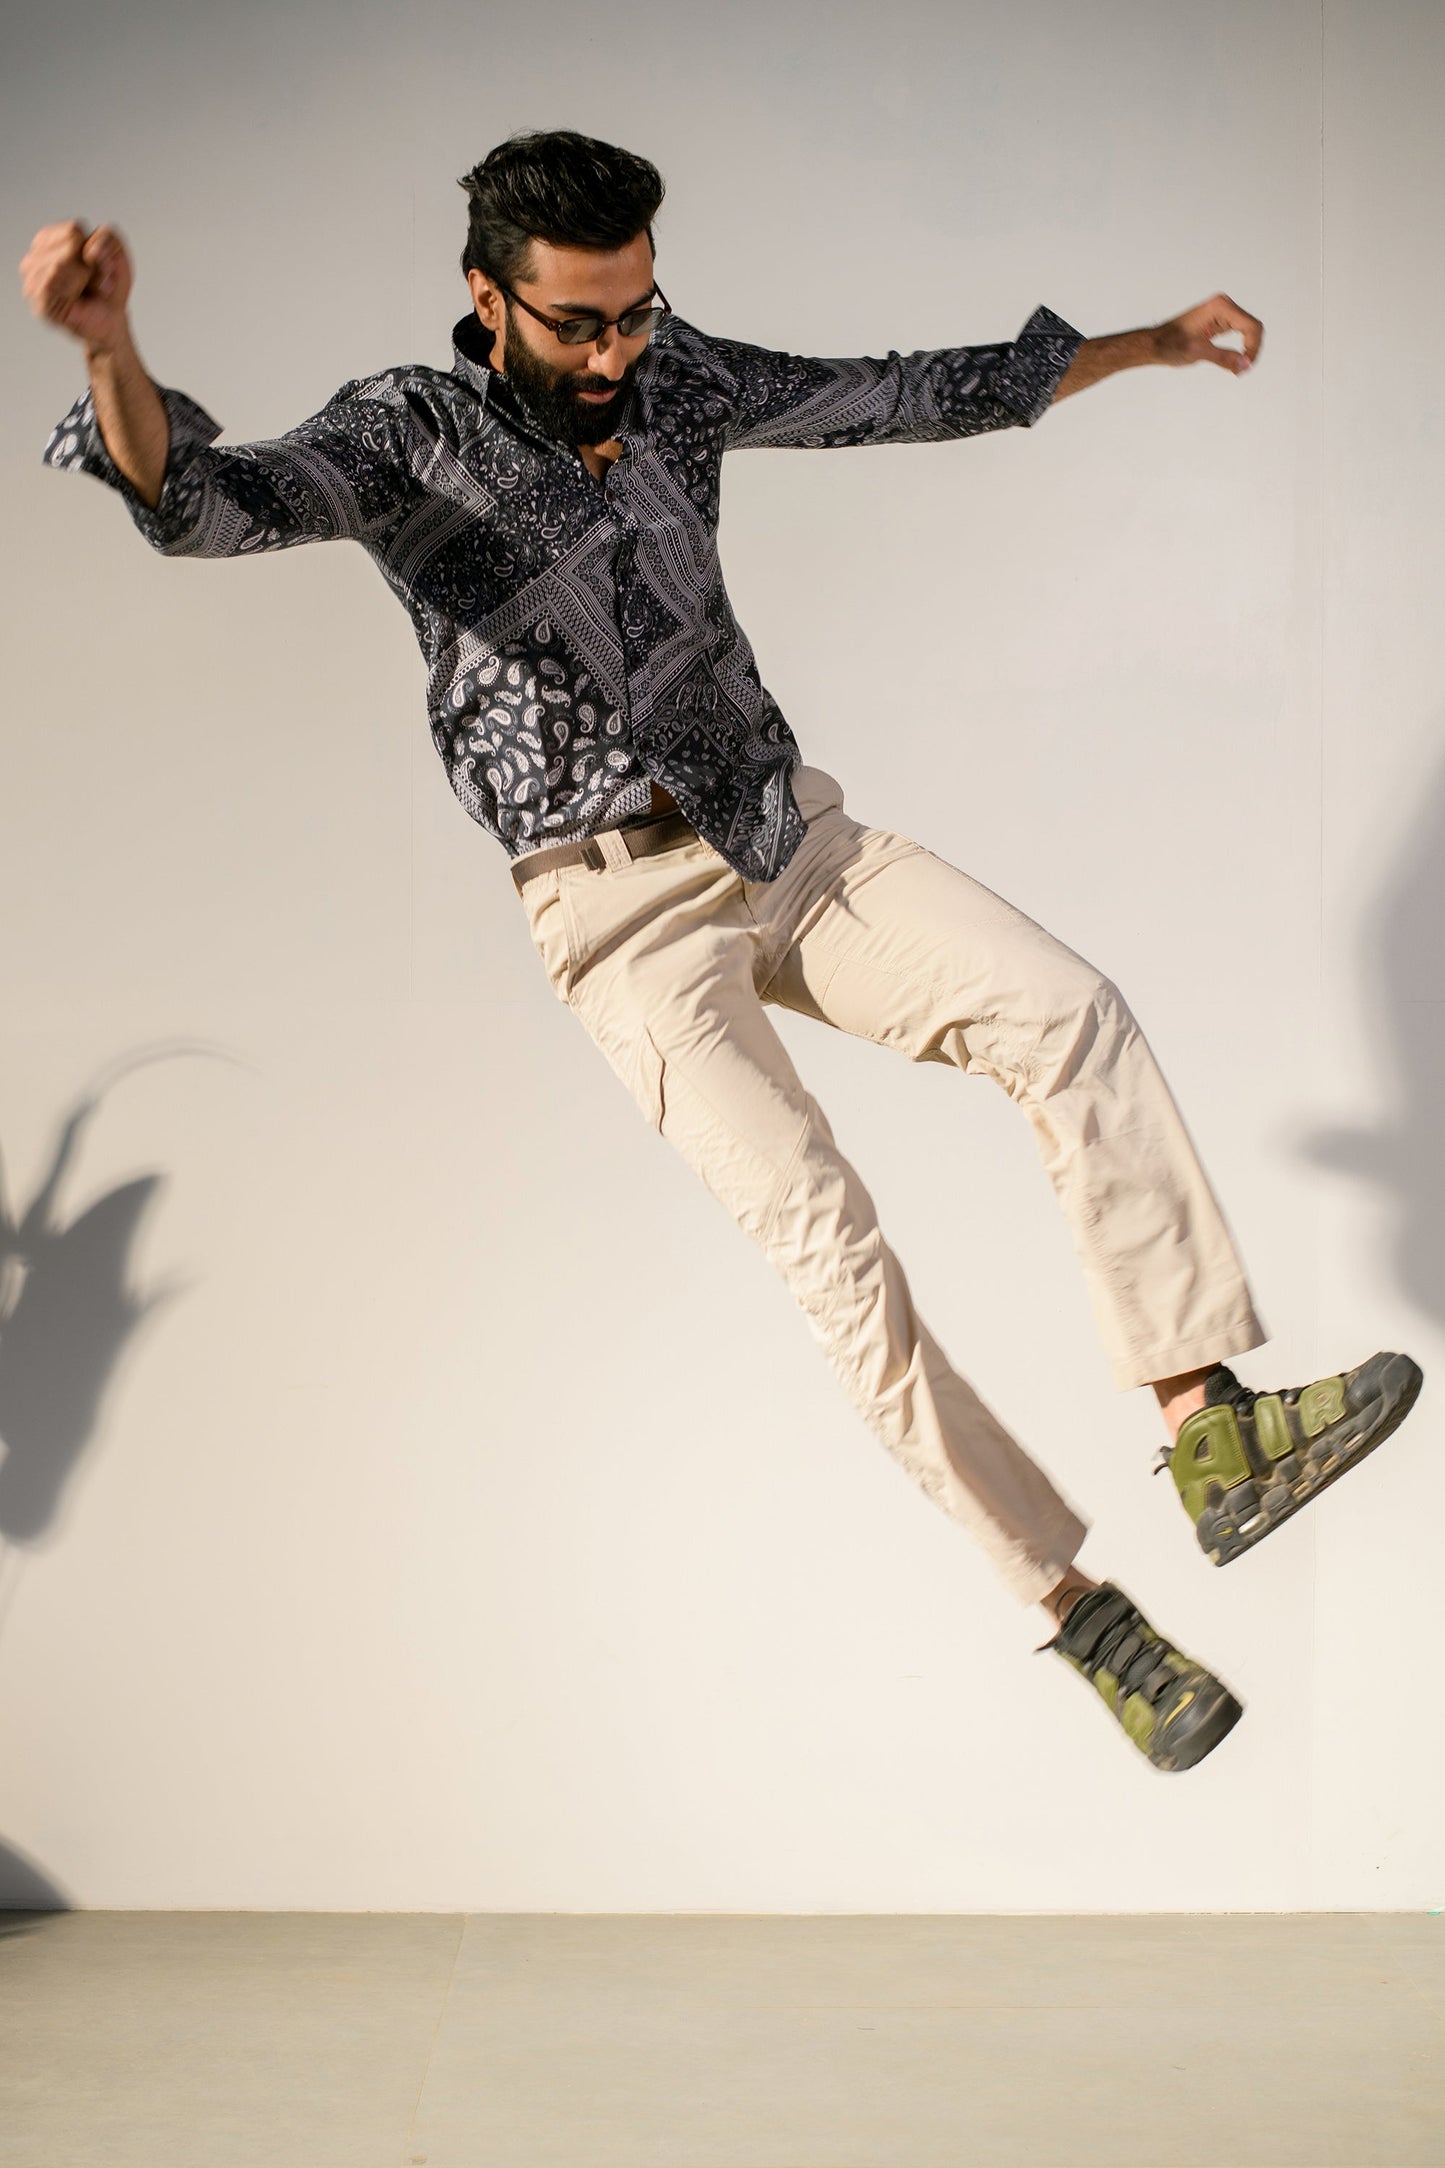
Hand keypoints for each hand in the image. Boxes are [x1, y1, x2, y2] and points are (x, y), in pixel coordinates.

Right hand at [20, 220, 133, 356]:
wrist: (112, 321)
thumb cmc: (108, 286)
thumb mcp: (117, 254)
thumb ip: (109, 238)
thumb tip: (91, 250)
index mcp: (48, 240)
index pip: (73, 230)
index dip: (95, 249)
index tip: (97, 265)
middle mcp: (34, 258)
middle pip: (70, 245)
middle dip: (92, 266)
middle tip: (93, 282)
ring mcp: (33, 281)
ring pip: (60, 263)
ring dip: (85, 280)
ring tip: (87, 291)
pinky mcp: (38, 303)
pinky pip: (53, 284)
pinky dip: (74, 291)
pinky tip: (77, 299)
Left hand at [1153, 293, 1262, 375]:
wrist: (1155, 344)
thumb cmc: (1170, 345)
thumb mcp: (1198, 352)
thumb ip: (1223, 357)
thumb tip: (1246, 364)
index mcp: (1220, 307)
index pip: (1251, 326)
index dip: (1253, 348)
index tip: (1244, 368)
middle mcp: (1223, 305)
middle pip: (1253, 327)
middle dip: (1251, 349)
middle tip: (1241, 371)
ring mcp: (1223, 311)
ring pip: (1249, 330)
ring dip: (1248, 349)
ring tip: (1238, 369)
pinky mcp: (1220, 320)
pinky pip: (1240, 332)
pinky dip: (1241, 348)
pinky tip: (1234, 362)